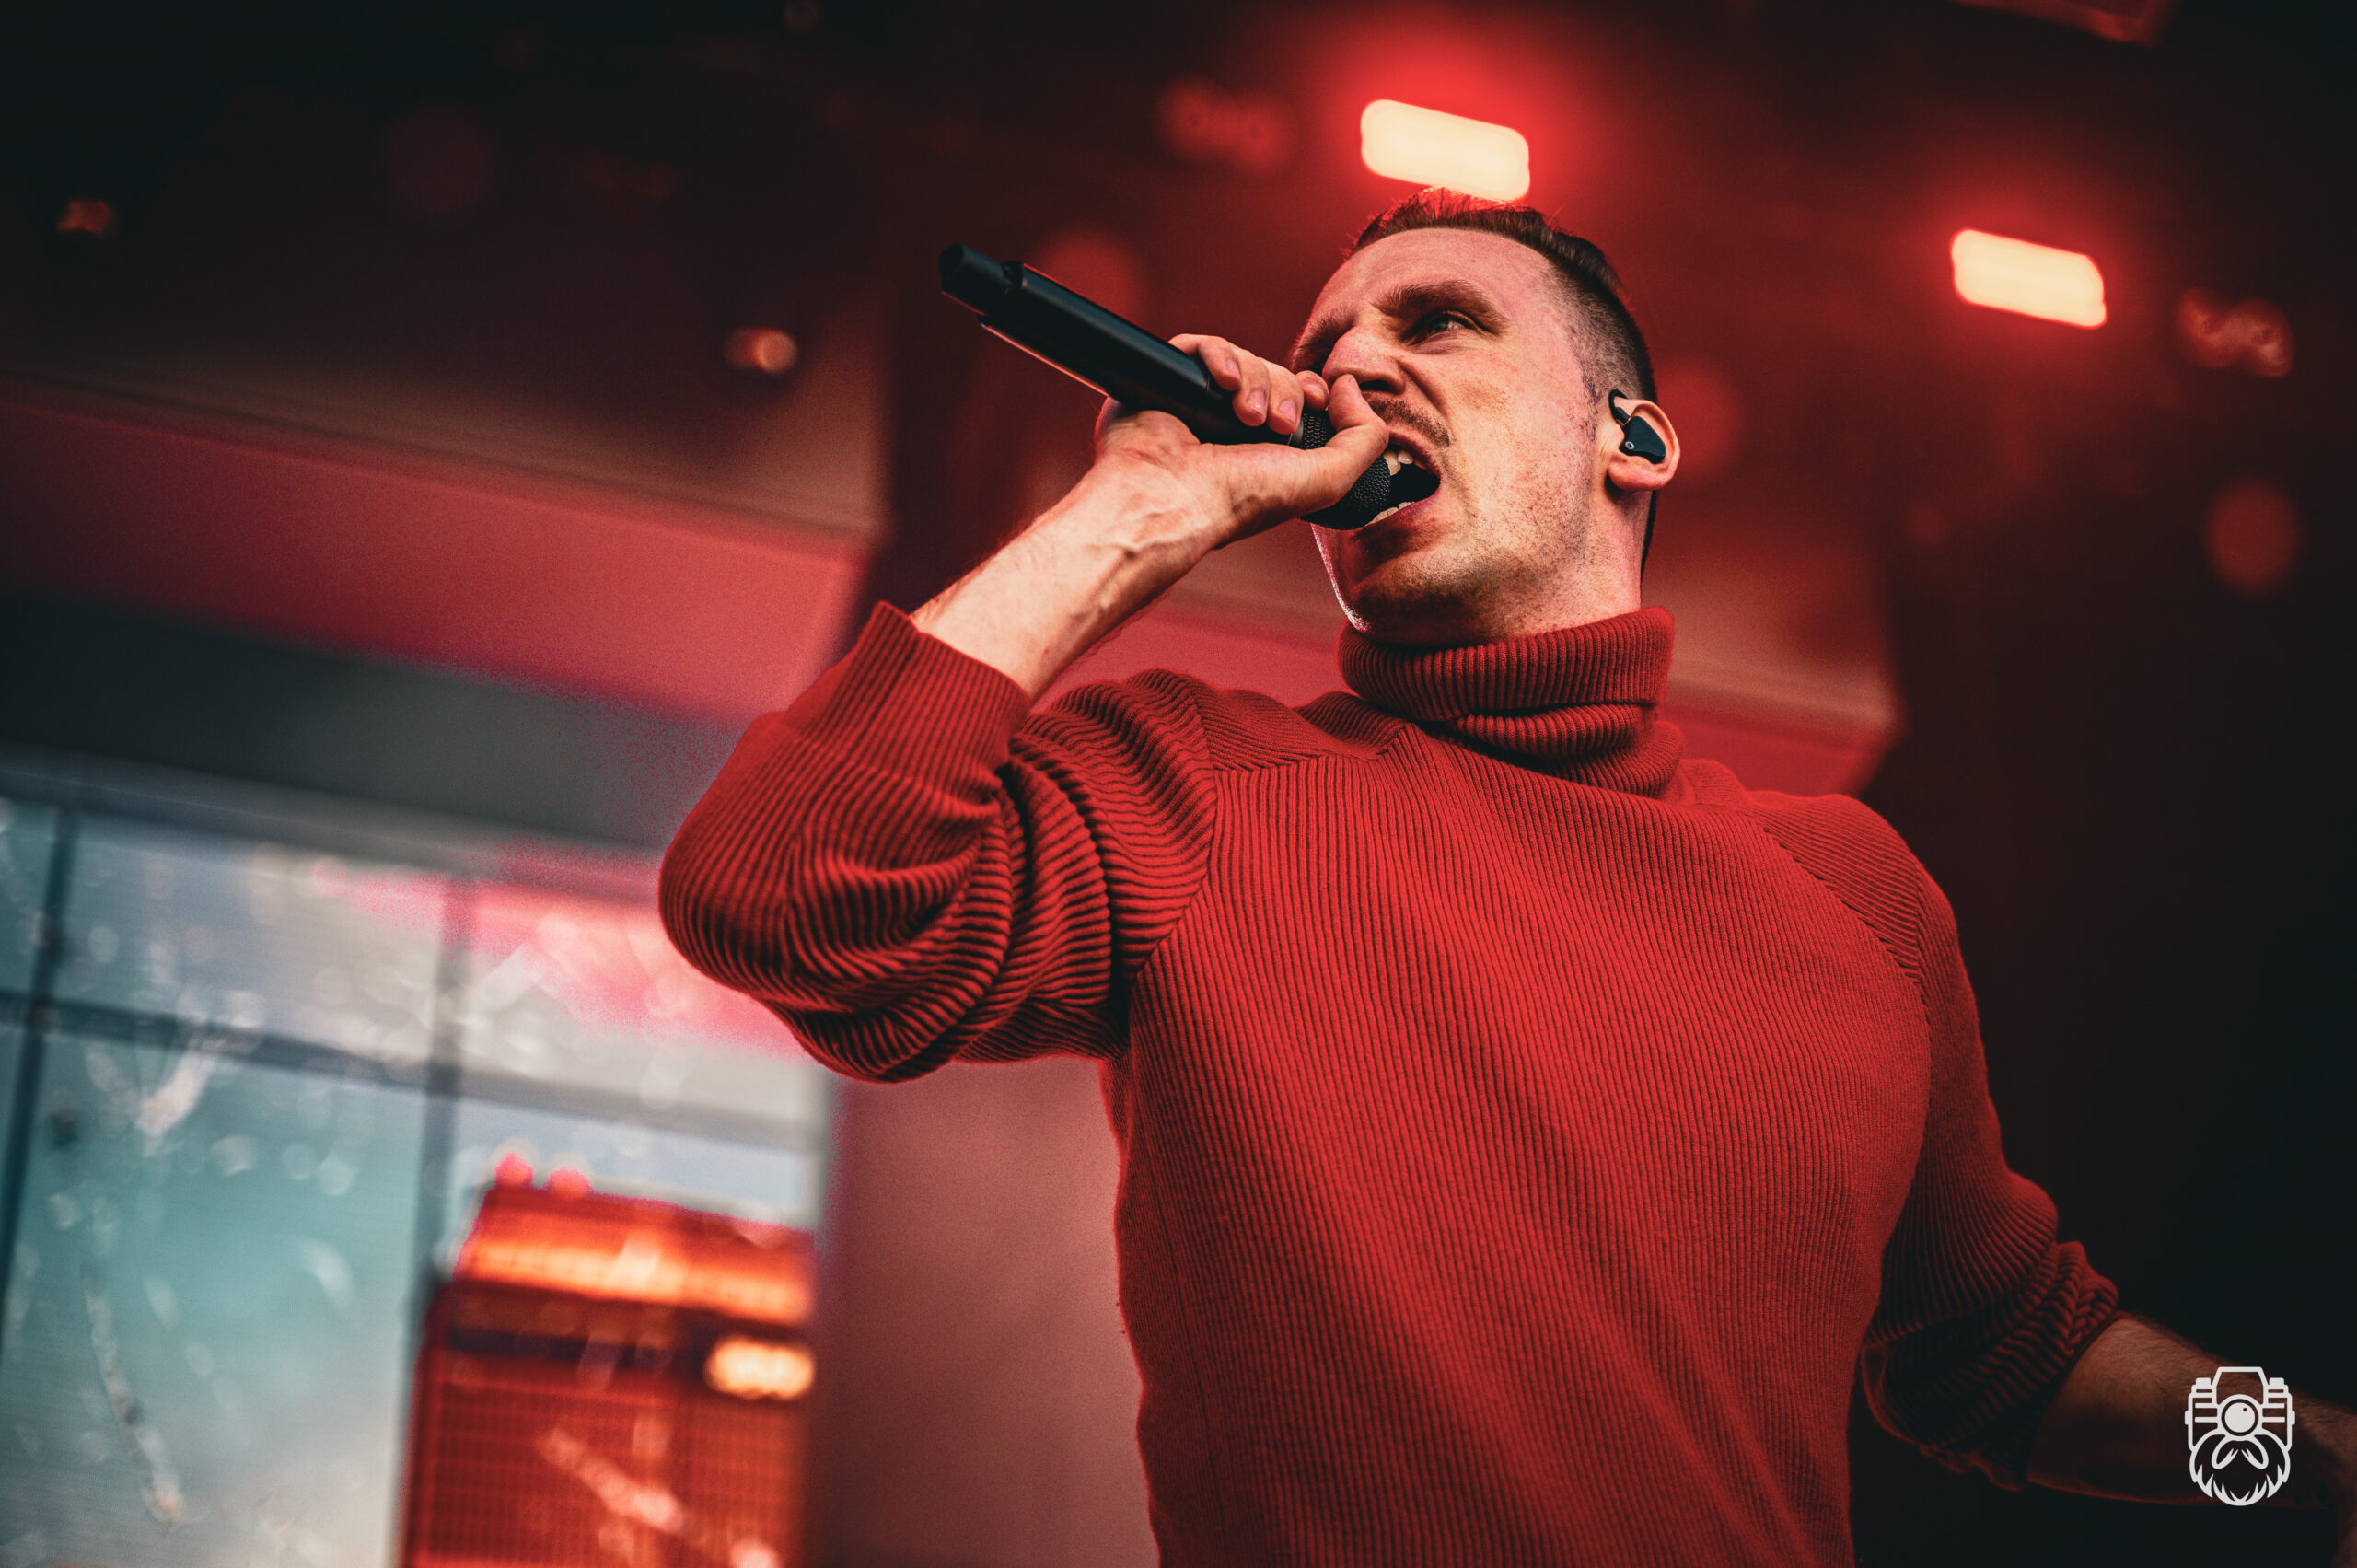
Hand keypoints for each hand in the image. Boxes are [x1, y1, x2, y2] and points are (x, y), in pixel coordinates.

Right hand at [1085, 335, 1388, 550]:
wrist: (1173, 497)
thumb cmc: (1243, 498)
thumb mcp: (1327, 480)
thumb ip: (1364, 438)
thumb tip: (1348, 385)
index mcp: (1265, 447)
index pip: (1298, 394)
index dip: (1311, 390)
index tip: (1316, 402)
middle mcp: (1231, 423)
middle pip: (1276, 373)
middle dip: (1285, 390)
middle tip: (1275, 423)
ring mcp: (1198, 401)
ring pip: (1242, 358)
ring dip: (1254, 379)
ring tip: (1244, 414)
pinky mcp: (1167, 380)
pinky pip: (1198, 346)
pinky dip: (1218, 355)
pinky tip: (1221, 381)